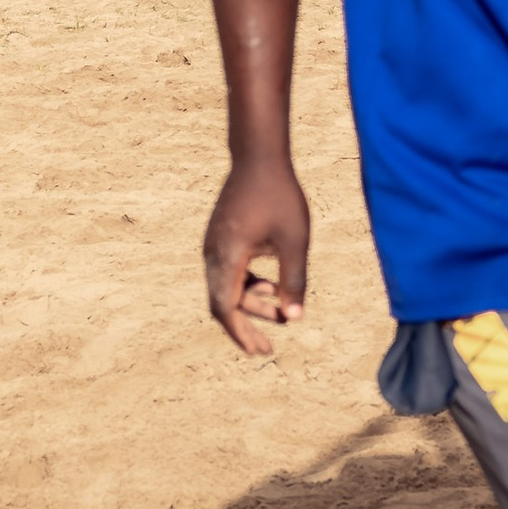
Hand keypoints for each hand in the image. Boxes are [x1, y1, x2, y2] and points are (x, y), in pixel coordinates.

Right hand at [204, 151, 310, 356]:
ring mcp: (213, 245)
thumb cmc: (280, 196)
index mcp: (227, 256)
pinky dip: (246, 285)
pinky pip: (227, 272)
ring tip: (281, 309)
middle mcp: (213, 254)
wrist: (259, 156)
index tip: (260, 352)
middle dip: (246, 326)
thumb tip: (295, 319)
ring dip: (250, 303)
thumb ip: (294, 281)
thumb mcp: (295, 241)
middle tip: (269, 348)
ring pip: (225, 288)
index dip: (241, 334)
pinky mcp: (219, 238)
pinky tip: (271, 284)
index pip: (226, 308)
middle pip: (222, 303)